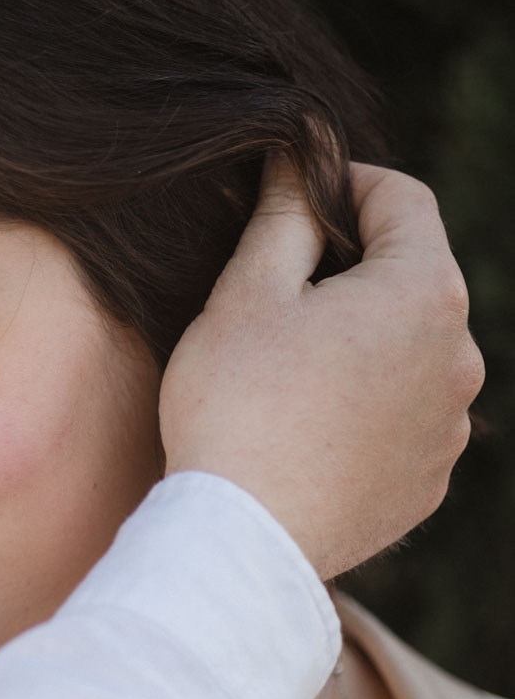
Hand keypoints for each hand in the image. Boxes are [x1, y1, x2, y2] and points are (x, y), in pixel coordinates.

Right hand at [160, 157, 482, 578]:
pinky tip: (305, 428)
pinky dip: (365, 410)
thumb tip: (301, 157)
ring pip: (410, 354)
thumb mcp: (245, 292)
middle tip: (276, 292)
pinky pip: (404, 421)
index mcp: (426, 293)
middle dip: (353, 271)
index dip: (346, 183)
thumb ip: (284, 213)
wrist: (241, 541)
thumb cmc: (236, 407)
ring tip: (287, 372)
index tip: (297, 197)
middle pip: (412, 279)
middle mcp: (461, 358)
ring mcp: (450, 428)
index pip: (403, 198)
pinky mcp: (428, 483)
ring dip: (362, 344)